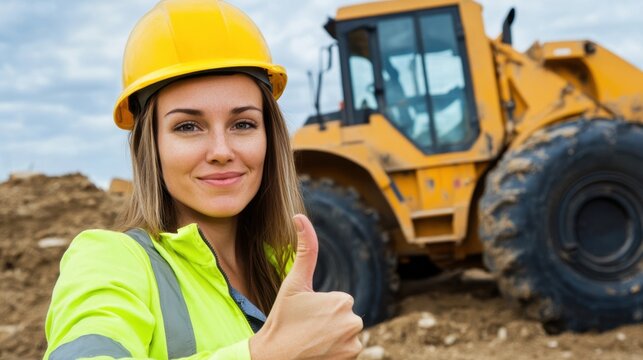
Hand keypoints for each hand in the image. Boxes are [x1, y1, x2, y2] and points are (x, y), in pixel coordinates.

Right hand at [250, 214, 362, 359]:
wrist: (274, 357)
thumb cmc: (282, 318)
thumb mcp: (293, 283)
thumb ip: (306, 250)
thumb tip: (300, 216)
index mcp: (343, 300)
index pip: (338, 301)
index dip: (320, 308)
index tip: (305, 316)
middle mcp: (354, 321)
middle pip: (344, 317)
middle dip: (329, 322)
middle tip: (307, 329)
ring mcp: (354, 344)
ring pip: (347, 333)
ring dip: (333, 337)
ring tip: (312, 341)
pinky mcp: (352, 358)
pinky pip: (348, 350)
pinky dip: (337, 351)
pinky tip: (320, 352)